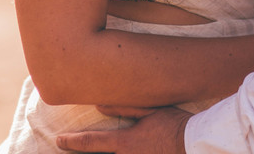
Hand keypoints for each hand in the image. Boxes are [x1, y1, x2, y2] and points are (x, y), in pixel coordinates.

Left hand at [56, 105, 189, 153]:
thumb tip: (100, 104)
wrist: (194, 145)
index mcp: (125, 141)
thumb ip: (125, 108)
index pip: (91, 142)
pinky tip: (116, 153)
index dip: (72, 142)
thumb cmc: (174, 125)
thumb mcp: (150, 111)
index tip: (59, 141)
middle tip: (62, 148)